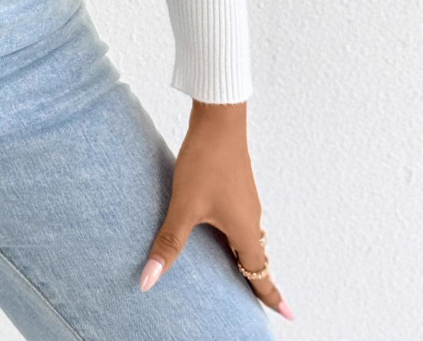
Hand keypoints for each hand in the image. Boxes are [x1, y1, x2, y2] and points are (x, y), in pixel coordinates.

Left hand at [140, 100, 291, 320]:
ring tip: (232, 268)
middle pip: (256, 257)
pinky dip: (233, 234)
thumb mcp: (184, 206)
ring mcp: (246, 200)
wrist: (219, 120)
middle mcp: (252, 218)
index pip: (260, 274)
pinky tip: (215, 227)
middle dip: (255, 279)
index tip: (287, 316)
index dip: (270, 296)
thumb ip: (168, 243)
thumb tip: (149, 280)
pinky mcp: (236, 185)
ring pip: (248, 237)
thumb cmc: (206, 163)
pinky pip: (239, 219)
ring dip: (243, 254)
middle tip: (254, 297)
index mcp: (245, 231)